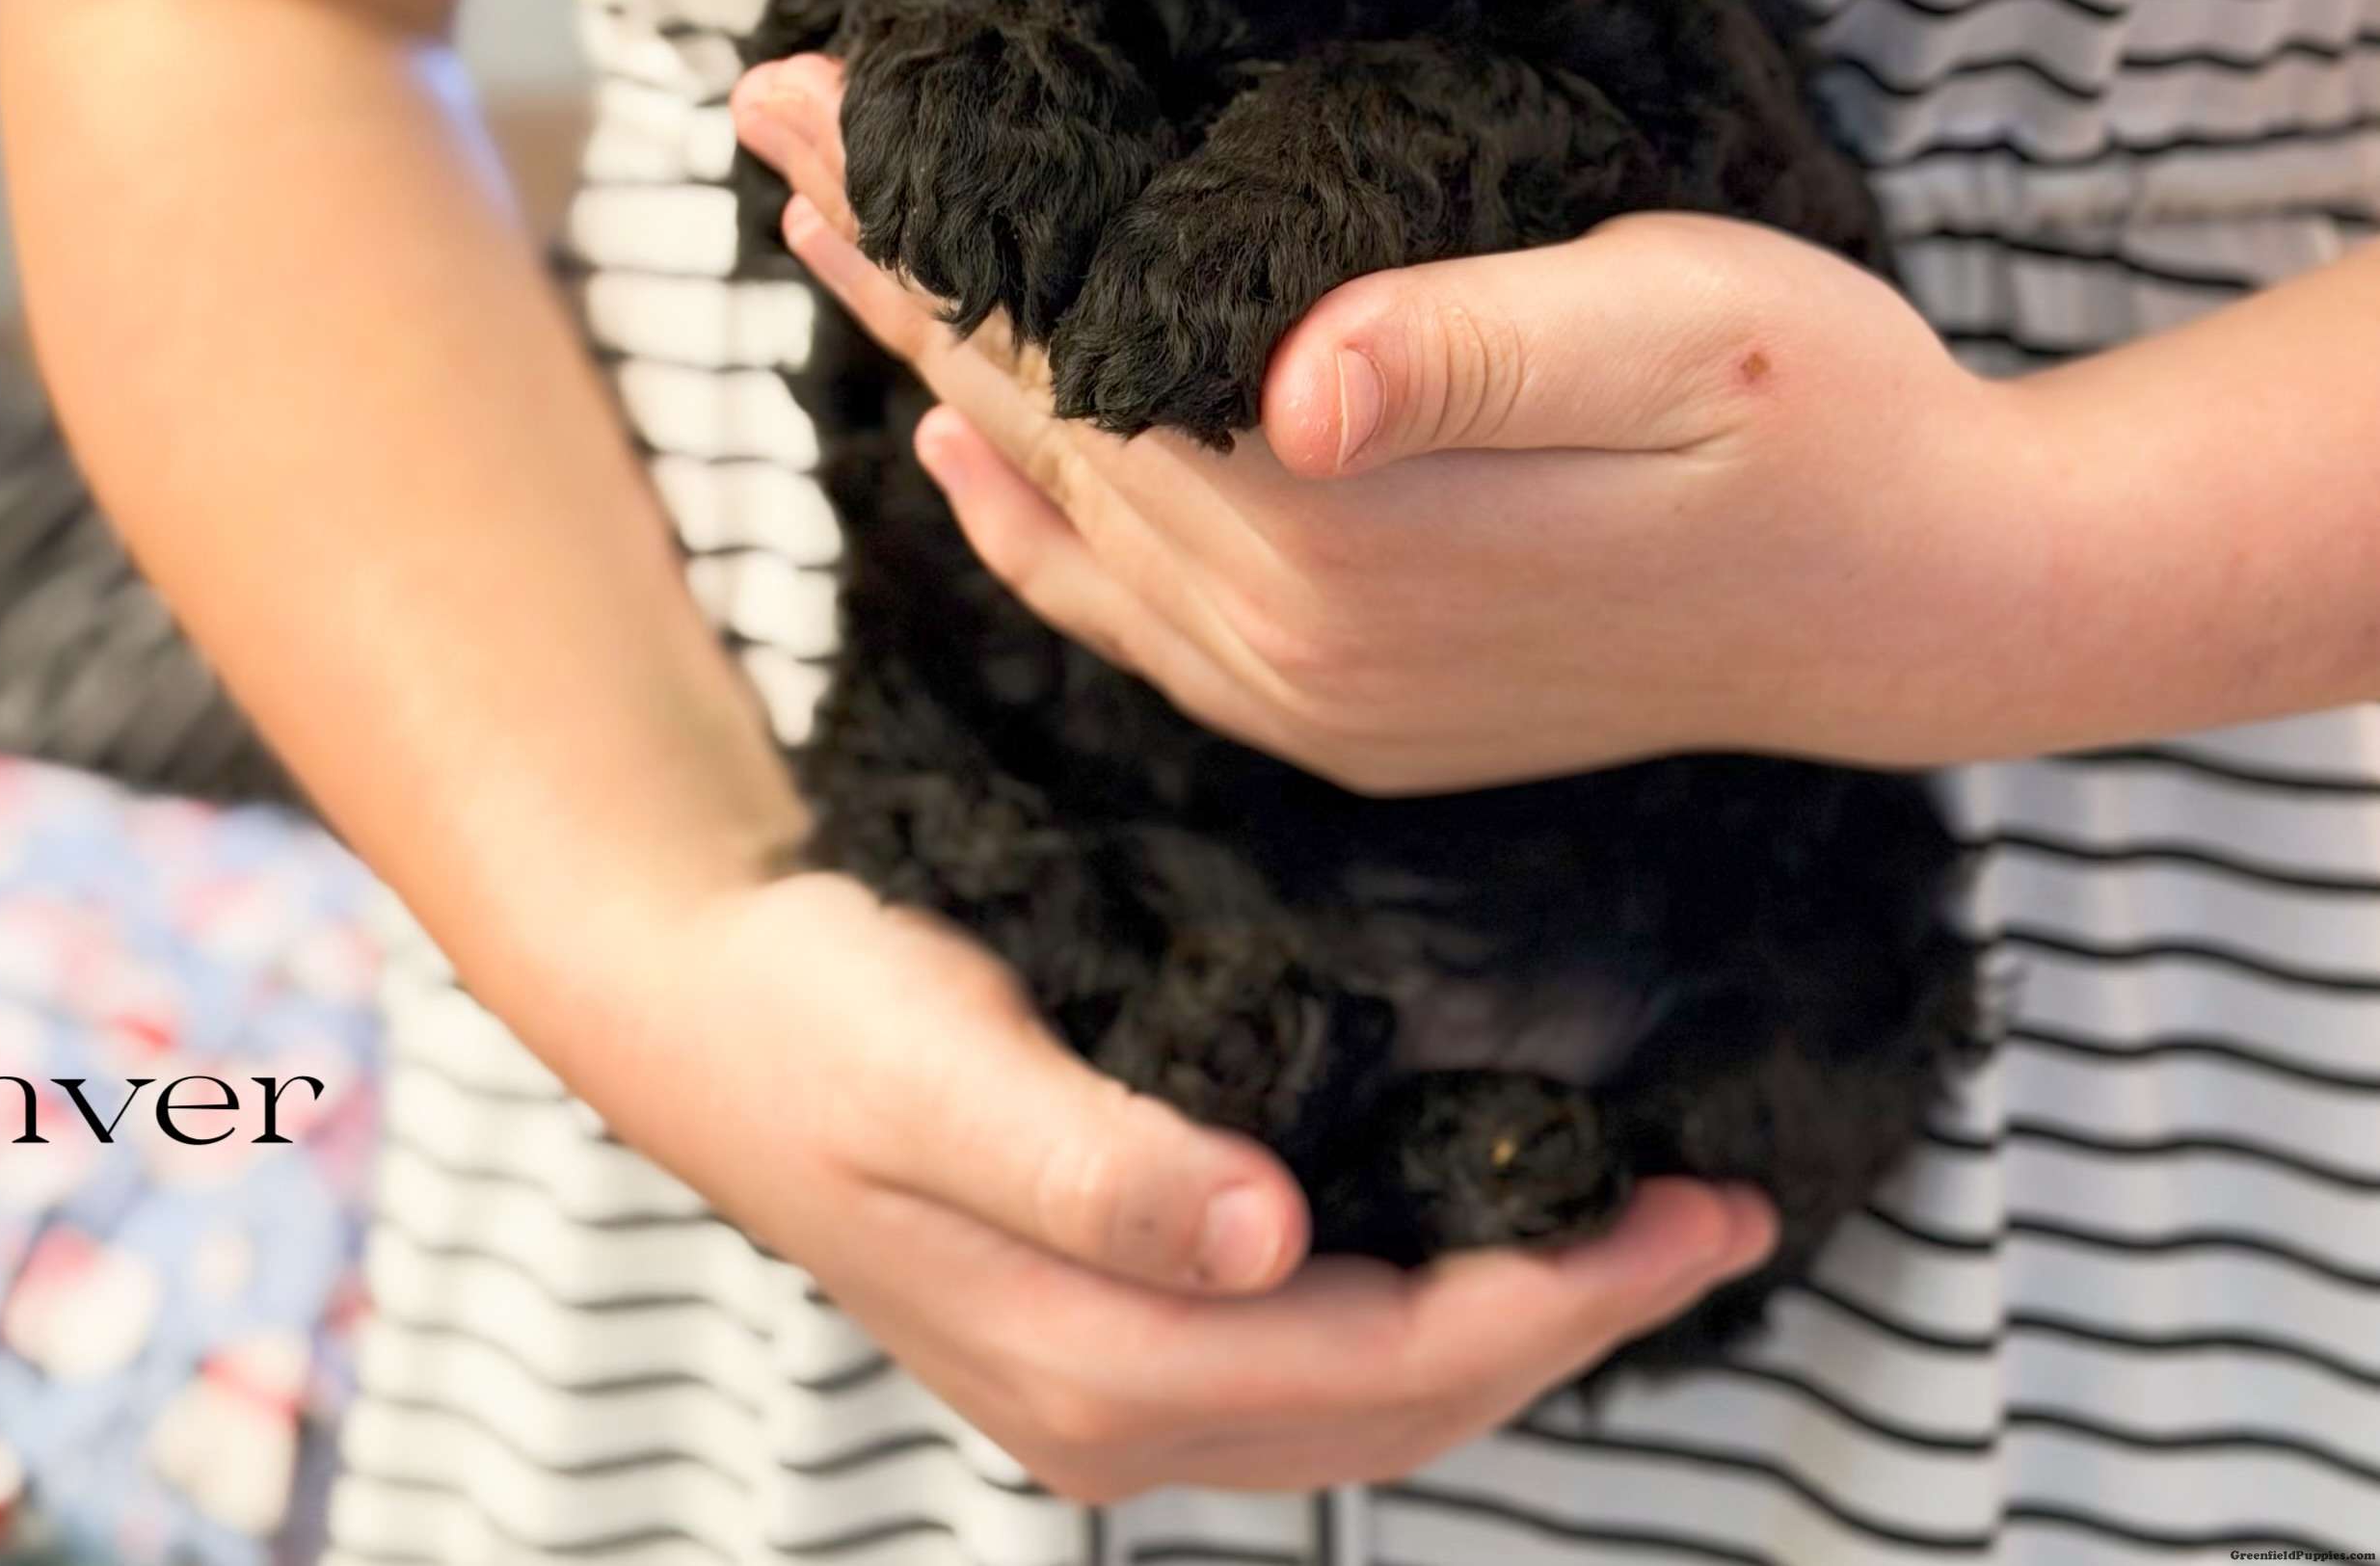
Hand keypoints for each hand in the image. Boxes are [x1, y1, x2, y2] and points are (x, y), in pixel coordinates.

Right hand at [567, 861, 1778, 1498]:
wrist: (698, 1008)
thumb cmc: (818, 1013)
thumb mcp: (943, 1070)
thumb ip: (1095, 1165)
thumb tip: (1266, 1239)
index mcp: (1092, 1366)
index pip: (1387, 1366)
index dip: (1558, 1301)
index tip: (1692, 1211)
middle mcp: (1113, 1411)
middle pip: (1404, 1402)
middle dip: (1578, 1320)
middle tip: (1723, 1214)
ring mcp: (1109, 1385)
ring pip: (1369, 1395)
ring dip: (1517, 1322)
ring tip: (1639, 1234)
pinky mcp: (1106, 1328)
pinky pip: (1313, 1357)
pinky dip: (1425, 1305)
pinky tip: (1477, 1233)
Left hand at [732, 54, 2053, 794]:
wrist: (1918, 596)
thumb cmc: (1807, 407)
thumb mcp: (1668, 329)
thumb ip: (1470, 351)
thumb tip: (1301, 385)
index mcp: (1338, 536)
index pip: (1060, 349)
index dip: (920, 220)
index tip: (799, 93)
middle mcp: (1292, 643)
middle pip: (1032, 417)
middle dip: (891, 262)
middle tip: (770, 118)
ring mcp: (1310, 702)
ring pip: (1061, 505)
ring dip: (940, 365)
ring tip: (836, 237)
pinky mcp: (1347, 718)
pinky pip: (1136, 617)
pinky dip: (1030, 524)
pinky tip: (967, 452)